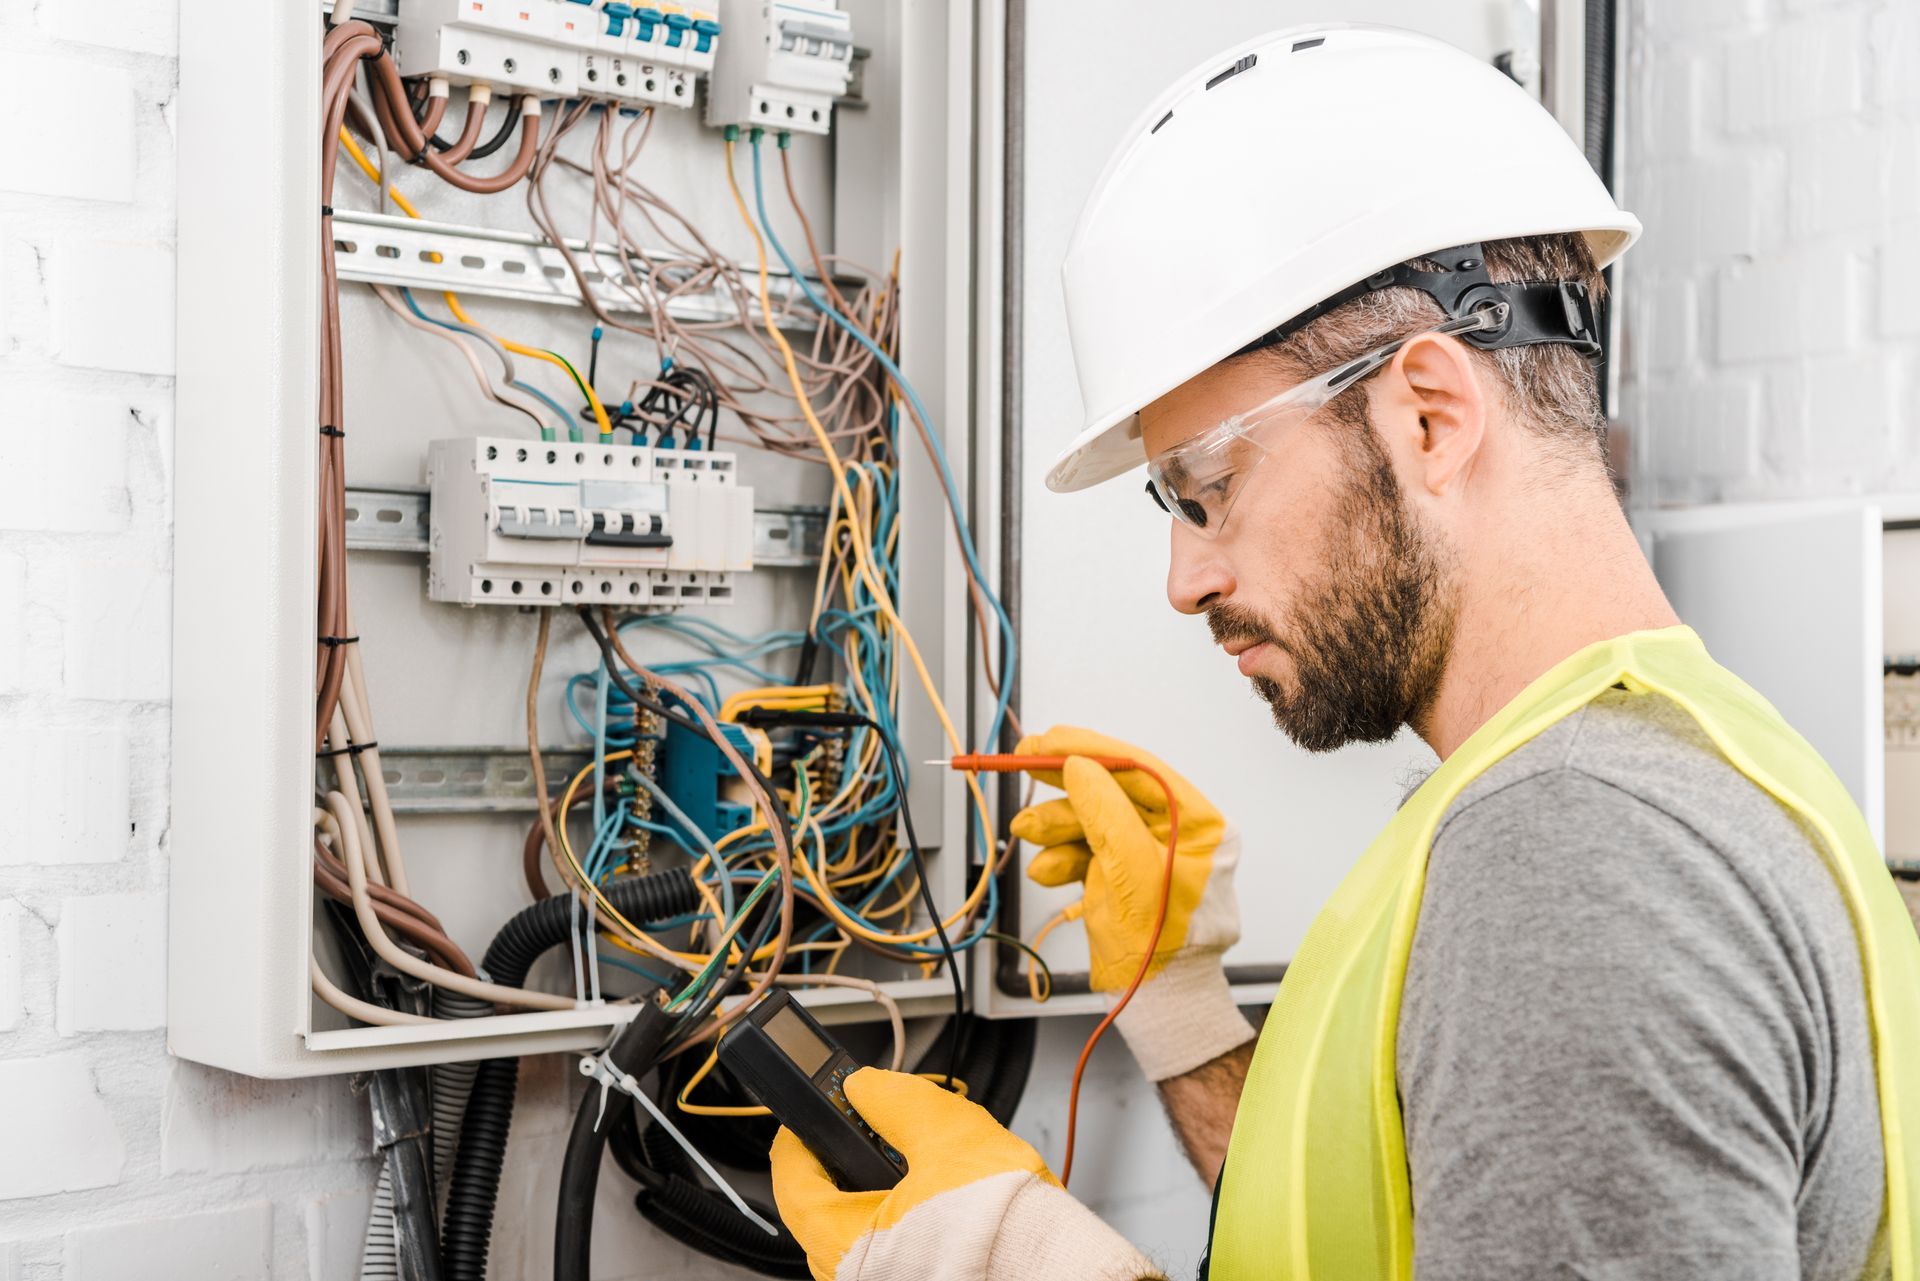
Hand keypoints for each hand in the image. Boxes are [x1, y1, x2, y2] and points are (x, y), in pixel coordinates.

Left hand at [770, 1069, 1159, 1280]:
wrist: (1062, 1271)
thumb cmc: (1007, 1227)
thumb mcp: (948, 1135)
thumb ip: (896, 1102)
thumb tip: (866, 1086)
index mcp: (843, 1244)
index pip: (792, 1181)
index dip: (800, 1134)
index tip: (813, 1109)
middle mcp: (854, 1276)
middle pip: (826, 1205)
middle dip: (849, 1158)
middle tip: (872, 1123)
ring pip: (864, 1229)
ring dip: (883, 1188)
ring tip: (922, 1156)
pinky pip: (895, 1249)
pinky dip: (908, 1217)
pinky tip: (943, 1195)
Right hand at [1010, 726, 1254, 1080]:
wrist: (1156, 1005)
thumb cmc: (1160, 950)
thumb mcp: (1131, 875)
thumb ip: (1105, 813)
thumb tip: (1079, 766)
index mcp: (1199, 825)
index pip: (1141, 768)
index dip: (1090, 749)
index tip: (1048, 740)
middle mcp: (1176, 833)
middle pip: (1111, 789)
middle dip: (1064, 788)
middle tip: (1023, 765)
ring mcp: (1147, 853)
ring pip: (1091, 819)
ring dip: (1055, 825)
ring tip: (1028, 833)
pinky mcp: (1122, 874)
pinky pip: (1086, 849)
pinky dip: (1062, 856)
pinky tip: (1049, 871)